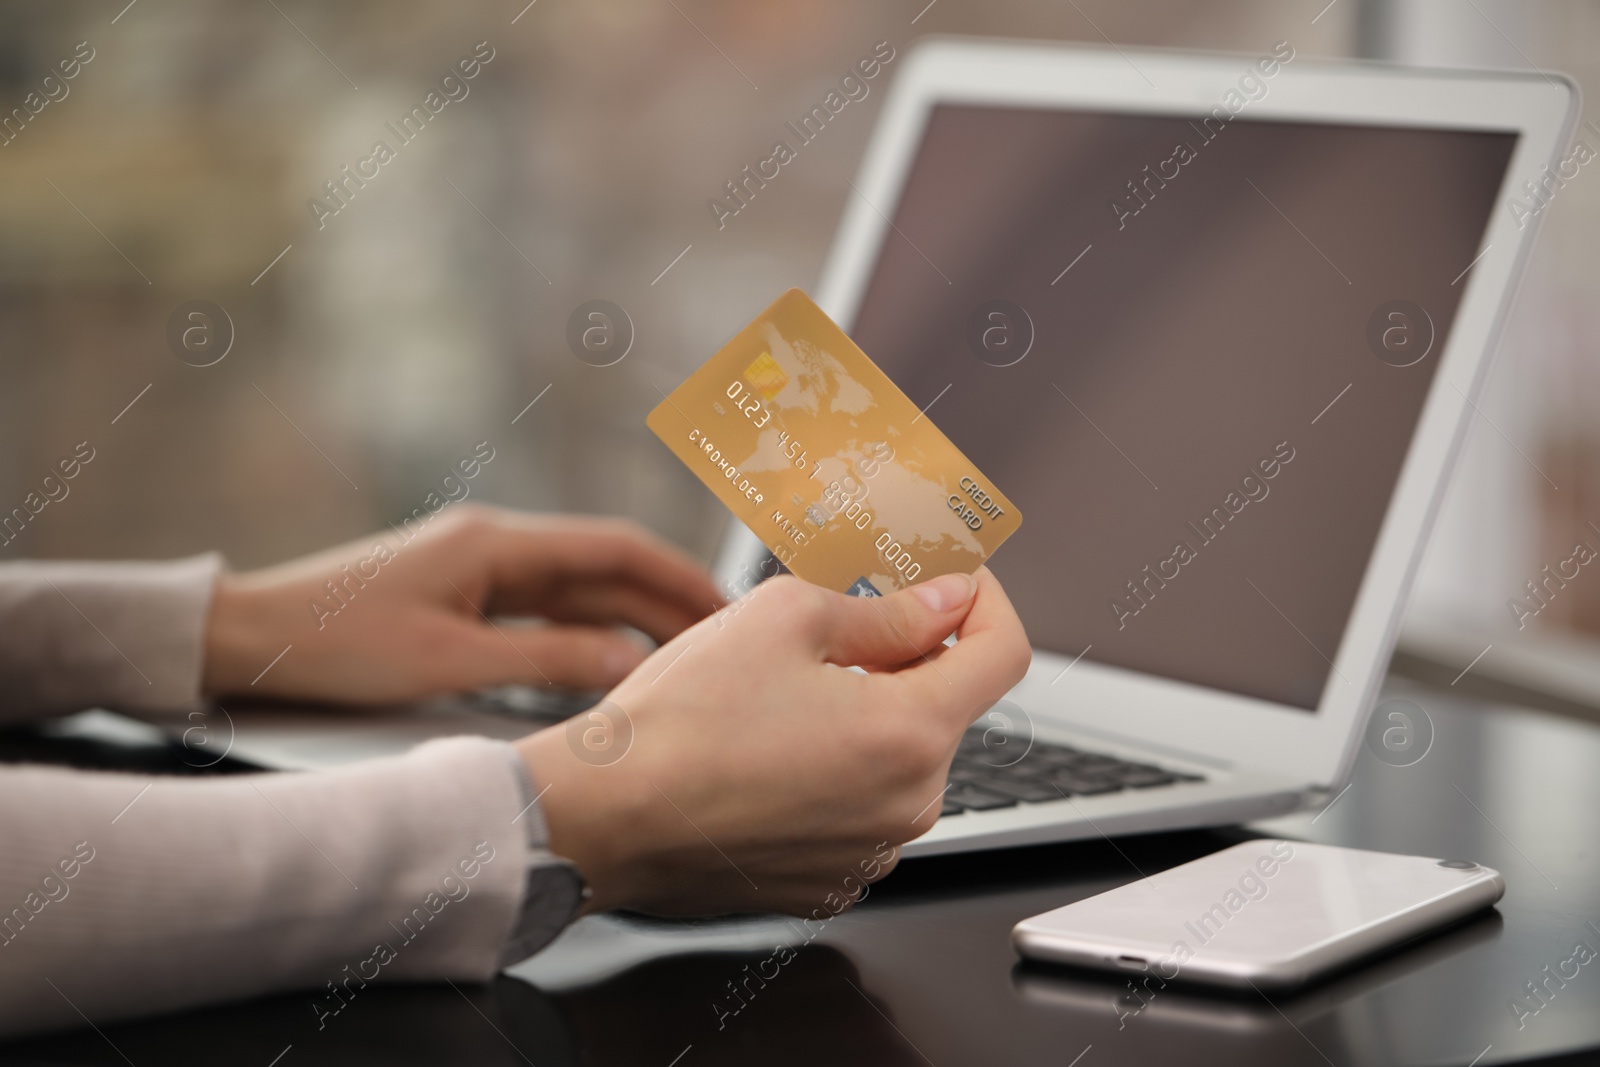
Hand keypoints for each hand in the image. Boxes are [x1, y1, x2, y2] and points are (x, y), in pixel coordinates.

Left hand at [202, 506, 723, 703]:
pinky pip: (543, 606)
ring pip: (576, 586)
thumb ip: (547, 662)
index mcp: (495, 542)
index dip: (678, 576)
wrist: (251, 639)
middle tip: (721, 636)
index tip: (725, 606)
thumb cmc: (337, 647)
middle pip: (602, 565)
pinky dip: (585, 628)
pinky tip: (610, 654)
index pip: (614, 547)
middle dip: (666, 597)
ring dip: (630, 613)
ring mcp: (476, 565)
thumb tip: (628, 661)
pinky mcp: (459, 592)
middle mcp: (493, 542)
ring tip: (682, 649)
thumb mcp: (450, 663)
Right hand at [518, 566, 1030, 915]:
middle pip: (944, 707)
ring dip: (864, 716)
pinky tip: (765, 754)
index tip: (952, 578)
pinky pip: (858, 810)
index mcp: (911, 734)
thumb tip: (951, 598)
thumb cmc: (680, 720)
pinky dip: (833, 772)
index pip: (1005, 653)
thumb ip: (890, 609)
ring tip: (777, 699)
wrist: (601, 819)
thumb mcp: (786, 618)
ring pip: (897, 759)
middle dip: (905, 657)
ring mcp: (870, 854)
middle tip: (829, 628)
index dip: (985, 599)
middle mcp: (908, 806)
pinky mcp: (828, 883)